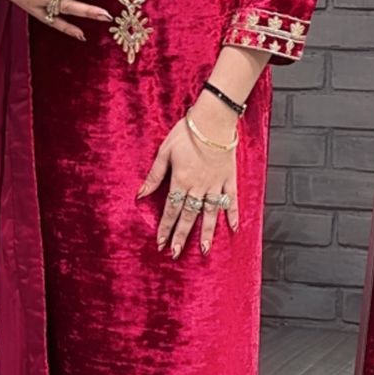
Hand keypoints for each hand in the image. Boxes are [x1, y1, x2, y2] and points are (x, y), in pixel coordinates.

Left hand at [137, 111, 239, 256]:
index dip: (165, 228)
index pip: (171, 210)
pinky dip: (233, 214)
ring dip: (207, 232)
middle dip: (181, 236)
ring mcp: (215, 184)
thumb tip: (140, 194)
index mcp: (181, 180)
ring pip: (210, 213)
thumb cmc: (186, 133)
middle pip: (188, 216)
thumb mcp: (164, 152)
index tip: (161, 243)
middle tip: (177, 254)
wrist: (213, 120)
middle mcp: (198, 187)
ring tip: (204, 250)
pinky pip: (231, 200)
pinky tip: (233, 228)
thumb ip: (154, 176)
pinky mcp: (229, 179)